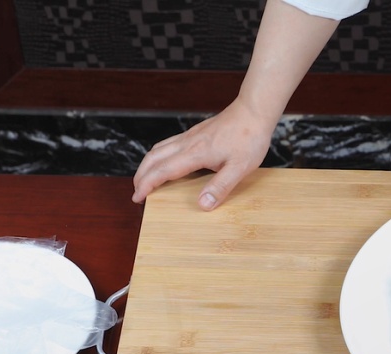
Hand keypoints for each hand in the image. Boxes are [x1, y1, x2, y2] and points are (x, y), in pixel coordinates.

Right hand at [131, 100, 275, 209]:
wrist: (253, 111)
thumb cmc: (249, 138)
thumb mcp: (240, 168)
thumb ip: (220, 187)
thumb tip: (203, 205)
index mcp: (195, 153)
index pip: (162, 171)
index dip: (147, 185)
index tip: (138, 198)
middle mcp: (187, 143)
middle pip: (153, 158)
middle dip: (141, 176)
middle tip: (137, 191)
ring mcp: (190, 136)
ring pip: (158, 149)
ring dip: (147, 164)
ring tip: (145, 178)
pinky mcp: (195, 132)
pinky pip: (168, 143)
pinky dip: (158, 155)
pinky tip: (165, 161)